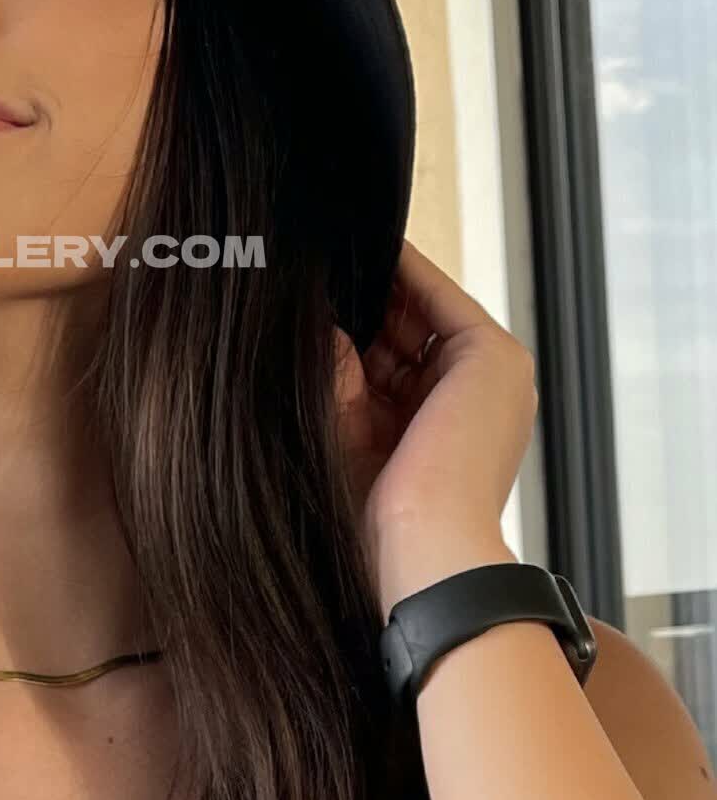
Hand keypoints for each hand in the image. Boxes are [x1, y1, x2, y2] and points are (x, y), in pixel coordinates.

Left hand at [334, 238, 533, 617]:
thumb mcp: (341, 429)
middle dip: (357, 300)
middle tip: (306, 264)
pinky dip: (401, 273)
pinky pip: (439, 299)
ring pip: (419, 312)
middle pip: (404, 331)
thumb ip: (336, 372)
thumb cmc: (375, 515)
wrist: (420, 547)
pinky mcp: (493, 359)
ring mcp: (487, 379)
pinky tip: (361, 252)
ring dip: (374, 281)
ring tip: (323, 253)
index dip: (350, 324)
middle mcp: (468, 401)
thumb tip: (318, 320)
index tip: (306, 293)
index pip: (388, 358)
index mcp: (436, 428)